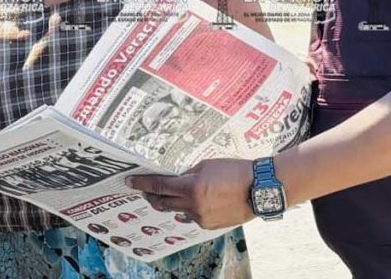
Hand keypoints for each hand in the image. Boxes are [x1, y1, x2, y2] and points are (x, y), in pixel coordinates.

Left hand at [126, 158, 255, 229]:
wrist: (260, 188)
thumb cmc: (235, 171)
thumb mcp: (208, 165)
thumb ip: (189, 173)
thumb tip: (177, 179)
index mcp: (191, 187)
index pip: (159, 186)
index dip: (142, 184)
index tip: (129, 181)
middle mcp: (193, 205)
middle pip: (163, 202)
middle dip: (152, 196)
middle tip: (145, 191)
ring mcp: (201, 218)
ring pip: (179, 210)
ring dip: (174, 202)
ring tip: (177, 193)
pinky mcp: (210, 225)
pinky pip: (194, 216)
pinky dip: (192, 208)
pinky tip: (200, 200)